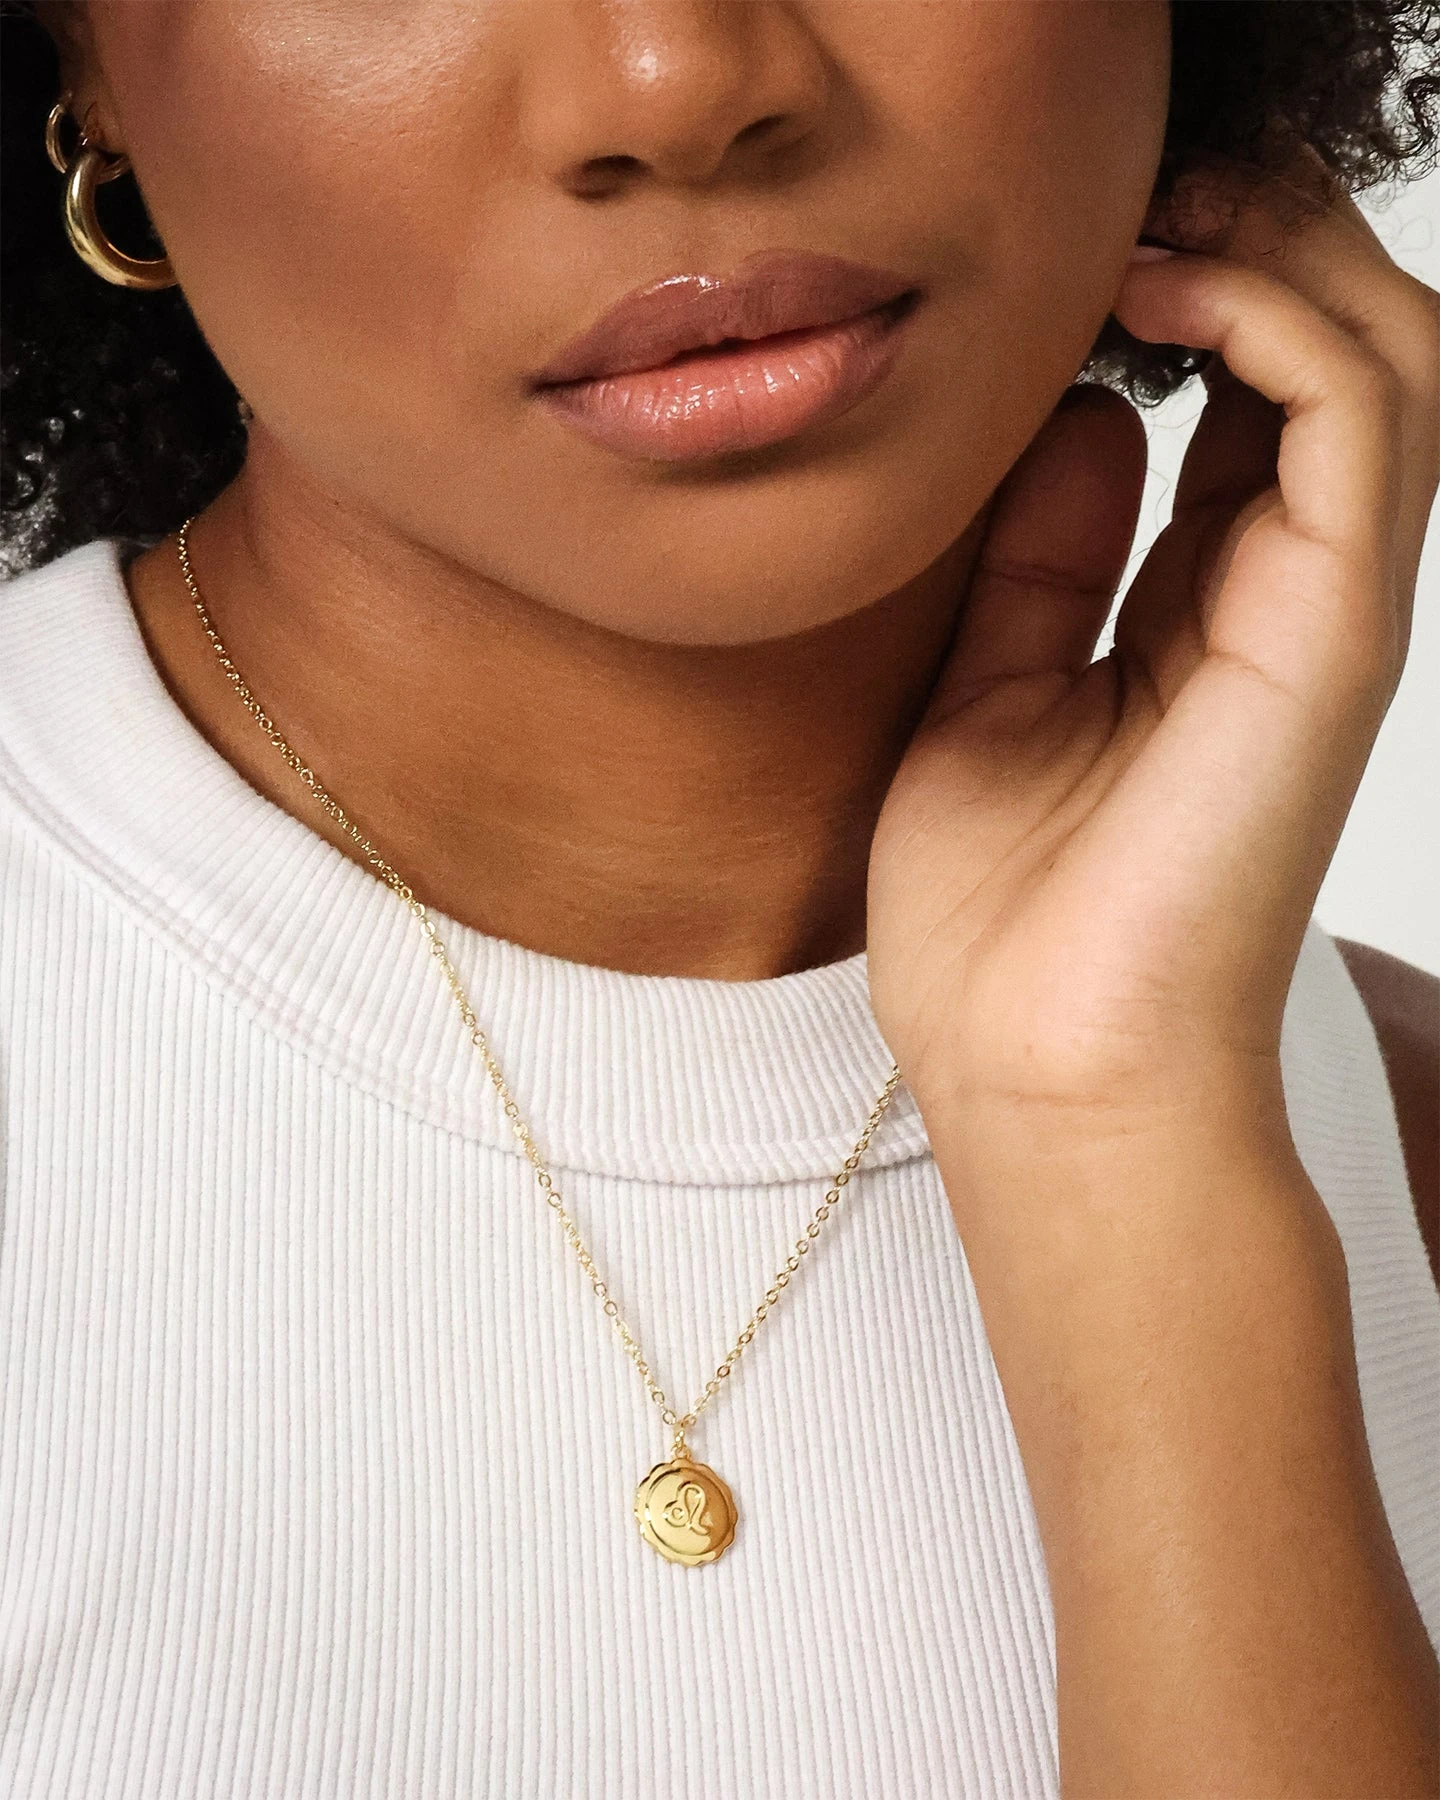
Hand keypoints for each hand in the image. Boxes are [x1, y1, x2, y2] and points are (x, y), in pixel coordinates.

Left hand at [866, 141, 1439, 1154]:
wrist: (1036, 1068)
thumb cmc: (1002, 917)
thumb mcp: (985, 691)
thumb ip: (1039, 555)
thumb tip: (1065, 412)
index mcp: (1200, 612)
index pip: (1240, 401)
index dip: (1179, 289)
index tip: (1076, 236)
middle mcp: (1281, 597)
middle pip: (1328, 356)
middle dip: (1253, 238)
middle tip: (1141, 182)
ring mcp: (1321, 610)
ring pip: (1380, 355)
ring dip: (1284, 247)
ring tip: (1163, 206)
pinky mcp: (1333, 629)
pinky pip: (1360, 416)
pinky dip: (1281, 315)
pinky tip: (1167, 289)